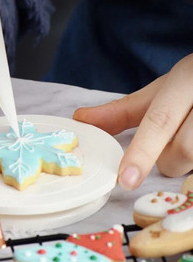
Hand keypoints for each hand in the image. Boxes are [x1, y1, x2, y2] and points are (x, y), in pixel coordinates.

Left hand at [73, 54, 192, 189]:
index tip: (125, 180)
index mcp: (185, 82)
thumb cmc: (192, 85)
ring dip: (187, 160)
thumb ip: (120, 110)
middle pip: (183, 151)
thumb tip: (80, 119)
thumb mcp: (159, 92)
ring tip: (190, 136)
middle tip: (172, 140)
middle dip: (168, 158)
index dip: (141, 152)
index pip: (159, 121)